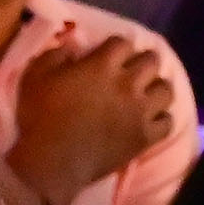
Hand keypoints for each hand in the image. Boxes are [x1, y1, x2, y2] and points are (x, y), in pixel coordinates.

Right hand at [7, 30, 171, 204]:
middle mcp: (127, 84)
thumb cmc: (40, 117)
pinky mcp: (144, 137)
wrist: (51, 162)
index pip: (123, 42)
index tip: (109, 53)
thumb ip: (56, 54)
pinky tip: (149, 120)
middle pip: (152, 61)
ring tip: (145, 94)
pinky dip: (161, 119)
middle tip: (132, 70)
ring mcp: (139, 112)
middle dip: (142, 61)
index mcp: (102, 65)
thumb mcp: (35, 75)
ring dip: (156, 88)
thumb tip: (74, 46)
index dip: (116, 46)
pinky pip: (167, 122)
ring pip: (166, 89)